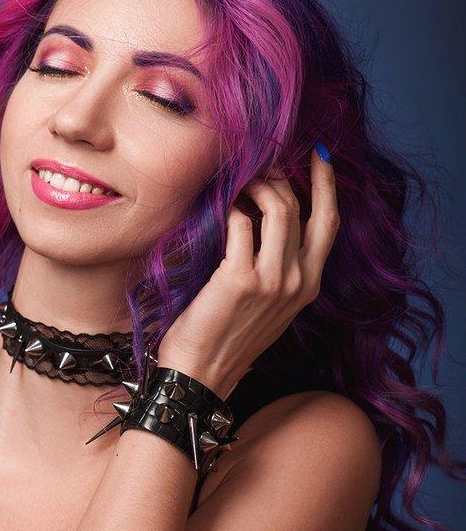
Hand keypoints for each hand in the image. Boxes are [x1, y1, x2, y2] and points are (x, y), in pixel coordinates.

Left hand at [158, 146, 339, 397]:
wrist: (201, 374)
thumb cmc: (225, 337)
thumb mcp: (267, 304)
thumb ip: (278, 267)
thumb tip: (265, 217)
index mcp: (308, 286)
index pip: (329, 223)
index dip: (327, 185)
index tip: (320, 156)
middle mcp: (298, 282)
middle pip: (301, 209)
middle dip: (279, 180)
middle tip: (255, 172)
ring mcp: (272, 280)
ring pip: (278, 209)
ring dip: (255, 188)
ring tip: (236, 188)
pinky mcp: (240, 279)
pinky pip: (240, 224)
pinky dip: (229, 211)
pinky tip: (218, 214)